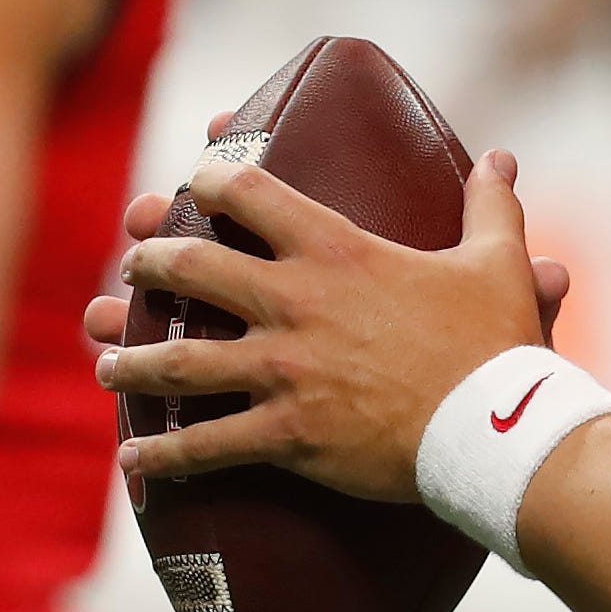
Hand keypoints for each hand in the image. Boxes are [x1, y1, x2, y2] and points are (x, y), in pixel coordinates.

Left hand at [85, 146, 568, 501]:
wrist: (497, 430)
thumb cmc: (495, 345)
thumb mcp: (496, 262)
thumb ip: (490, 205)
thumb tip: (503, 158)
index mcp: (334, 249)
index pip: (249, 190)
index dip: (210, 178)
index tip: (193, 181)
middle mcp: (294, 302)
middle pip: (191, 266)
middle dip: (149, 263)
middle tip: (132, 267)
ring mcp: (283, 370)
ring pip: (179, 360)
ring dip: (132, 360)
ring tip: (106, 360)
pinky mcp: (285, 433)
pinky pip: (205, 444)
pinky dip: (162, 450)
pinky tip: (132, 453)